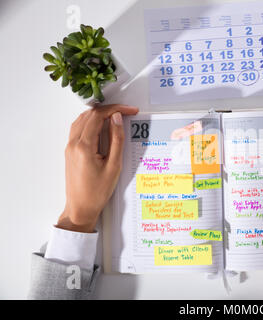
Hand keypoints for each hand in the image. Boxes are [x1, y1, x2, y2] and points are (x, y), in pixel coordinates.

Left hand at [56, 104, 138, 232]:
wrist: (81, 208)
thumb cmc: (97, 192)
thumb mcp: (114, 166)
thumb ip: (117, 140)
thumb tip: (117, 119)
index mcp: (84, 146)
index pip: (98, 116)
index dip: (115, 109)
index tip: (129, 110)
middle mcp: (73, 143)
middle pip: (89, 115)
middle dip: (109, 110)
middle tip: (126, 112)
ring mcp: (69, 146)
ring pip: (82, 119)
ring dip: (99, 114)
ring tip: (115, 117)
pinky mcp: (70, 151)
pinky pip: (78, 128)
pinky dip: (91, 122)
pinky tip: (102, 127)